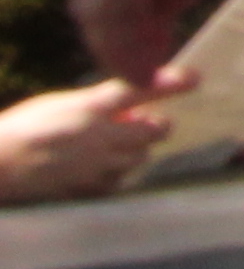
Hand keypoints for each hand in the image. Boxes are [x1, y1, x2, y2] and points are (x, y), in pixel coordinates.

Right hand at [0, 76, 183, 206]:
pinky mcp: (86, 189)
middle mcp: (98, 136)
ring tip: (116, 147)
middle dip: (156, 126)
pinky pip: (118, 182)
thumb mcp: (60, 103)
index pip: (139, 89)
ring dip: (137, 151)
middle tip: (148, 122)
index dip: (170, 83)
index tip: (195, 78)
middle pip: (153, 130)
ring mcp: (94, 166)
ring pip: (140, 158)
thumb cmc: (23, 127)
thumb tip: (127, 106)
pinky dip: (117, 174)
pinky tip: (100, 168)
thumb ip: (96, 103)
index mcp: (89, 107)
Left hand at [71, 0, 243, 84]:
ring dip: (117, 47)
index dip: (130, 17)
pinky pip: (107, 8)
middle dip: (119, 37)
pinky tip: (145, 64)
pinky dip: (120, 42)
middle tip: (147, 67)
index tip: (157, 43)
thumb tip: (163, 11)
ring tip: (146, 76)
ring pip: (97, 7)